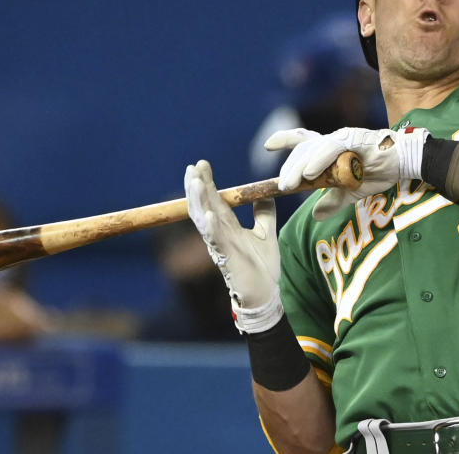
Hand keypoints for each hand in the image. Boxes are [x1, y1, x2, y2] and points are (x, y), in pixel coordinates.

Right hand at [184, 159, 281, 332]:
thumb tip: (265, 193)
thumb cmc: (262, 267)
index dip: (207, 183)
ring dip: (198, 201)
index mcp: (227, 227)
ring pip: (204, 220)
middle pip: (203, 206)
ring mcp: (221, 246)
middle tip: (192, 166)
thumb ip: (264, 213)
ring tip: (195, 182)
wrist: (266, 295)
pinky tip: (208, 213)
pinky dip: (211, 227)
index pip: (213, 200)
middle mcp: (219, 234)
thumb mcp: (266, 234)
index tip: (201, 164)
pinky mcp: (227, 258)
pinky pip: (217, 240)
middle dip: (197, 186)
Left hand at [265, 127, 428, 219]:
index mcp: (331, 148)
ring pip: (313, 149)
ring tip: (289, 185)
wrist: (405, 162)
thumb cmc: (380, 171)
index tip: (267, 145)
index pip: (303, 139)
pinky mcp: (353, 138)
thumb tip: (315, 215)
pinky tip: (309, 173)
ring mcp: (342, 137)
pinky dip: (318, 160)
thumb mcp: (351, 191)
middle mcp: (333, 139)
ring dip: (298, 167)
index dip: (284, 139)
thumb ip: (333, 201)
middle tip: (280, 187)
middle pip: (302, 148)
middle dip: (289, 167)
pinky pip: (331, 148)